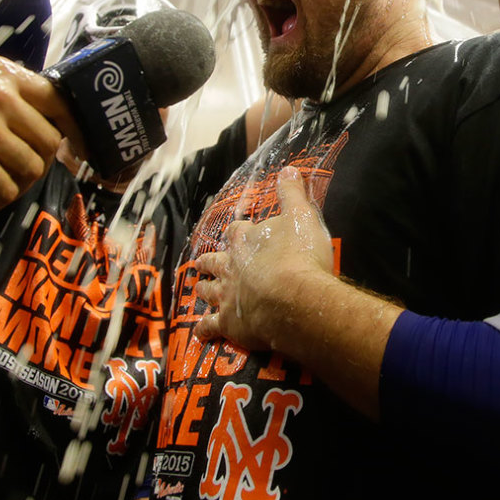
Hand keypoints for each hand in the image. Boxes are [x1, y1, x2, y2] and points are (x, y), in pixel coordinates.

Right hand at [0, 55, 83, 211]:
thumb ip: (9, 96)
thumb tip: (54, 124)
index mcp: (1, 73)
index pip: (60, 99)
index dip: (73, 130)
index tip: (76, 150)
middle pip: (50, 141)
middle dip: (35, 164)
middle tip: (11, 172)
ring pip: (33, 169)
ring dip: (14, 185)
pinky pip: (7, 191)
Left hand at [193, 167, 333, 351]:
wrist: (296, 300)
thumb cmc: (301, 256)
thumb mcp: (302, 216)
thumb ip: (292, 193)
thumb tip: (287, 168)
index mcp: (245, 240)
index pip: (235, 231)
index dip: (236, 232)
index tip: (237, 232)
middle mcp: (230, 266)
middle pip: (215, 261)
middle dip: (209, 261)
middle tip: (203, 262)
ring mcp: (227, 295)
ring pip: (208, 290)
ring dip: (203, 288)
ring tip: (198, 287)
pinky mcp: (229, 323)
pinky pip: (210, 327)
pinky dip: (204, 329)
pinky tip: (201, 331)